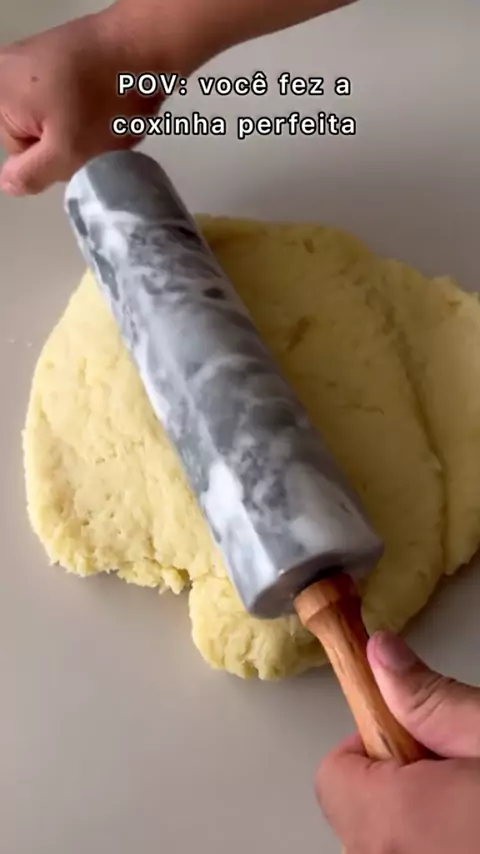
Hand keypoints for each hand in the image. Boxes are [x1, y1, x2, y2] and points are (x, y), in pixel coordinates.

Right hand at [0, 11, 164, 195]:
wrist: (142, 45)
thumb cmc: (101, 102)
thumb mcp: (64, 153)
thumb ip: (30, 175)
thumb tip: (7, 183)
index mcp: (0, 96)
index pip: (20, 153)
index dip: (54, 159)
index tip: (79, 146)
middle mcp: (9, 72)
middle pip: (36, 132)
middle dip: (68, 141)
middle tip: (96, 133)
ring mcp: (36, 58)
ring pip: (56, 116)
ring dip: (84, 126)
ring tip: (107, 117)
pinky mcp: (62, 52)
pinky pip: (70, 95)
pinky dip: (92, 105)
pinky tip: (111, 103)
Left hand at [316, 631, 479, 852]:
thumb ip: (429, 698)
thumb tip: (378, 653)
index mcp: (396, 821)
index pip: (332, 775)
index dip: (370, 741)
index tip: (410, 730)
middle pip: (354, 809)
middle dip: (395, 780)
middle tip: (452, 770)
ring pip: (381, 838)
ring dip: (412, 816)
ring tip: (468, 802)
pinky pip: (405, 853)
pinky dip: (428, 840)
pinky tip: (469, 829)